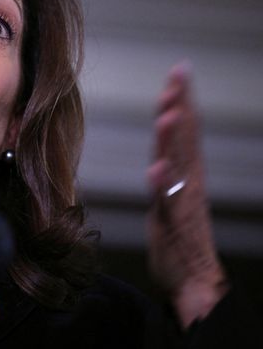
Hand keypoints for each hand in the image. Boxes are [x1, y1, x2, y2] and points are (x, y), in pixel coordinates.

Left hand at [147, 62, 226, 327]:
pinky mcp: (172, 223)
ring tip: (170, 113)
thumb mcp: (167, 194)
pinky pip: (167, 202)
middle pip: (184, 137)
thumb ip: (165, 169)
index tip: (180, 70)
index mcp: (185, 170)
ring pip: (178, 163)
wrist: (192, 278)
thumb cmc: (178, 234)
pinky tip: (157, 168)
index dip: (182, 99)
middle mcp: (187, 180)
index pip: (184, 128)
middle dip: (181, 105)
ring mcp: (181, 200)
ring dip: (173, 139)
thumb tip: (159, 146)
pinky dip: (162, 184)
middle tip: (179, 75)